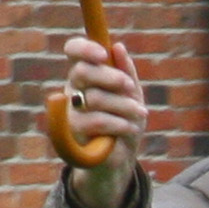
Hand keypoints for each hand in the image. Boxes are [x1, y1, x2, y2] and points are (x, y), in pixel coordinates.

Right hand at [61, 35, 147, 207]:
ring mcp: (69, 111)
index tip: (104, 53)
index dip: (85, 48)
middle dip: (111, 76)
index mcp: (85, 75)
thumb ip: (126, 71)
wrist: (119, 160)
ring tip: (139, 113)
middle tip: (129, 85)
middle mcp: (72, 90)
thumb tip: (118, 47)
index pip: (73, 51)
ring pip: (95, 98)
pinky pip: (97, 120)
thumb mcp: (132, 95)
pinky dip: (120, 123)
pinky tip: (130, 128)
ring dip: (123, 104)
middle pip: (82, 71)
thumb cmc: (124, 122)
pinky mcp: (71, 133)